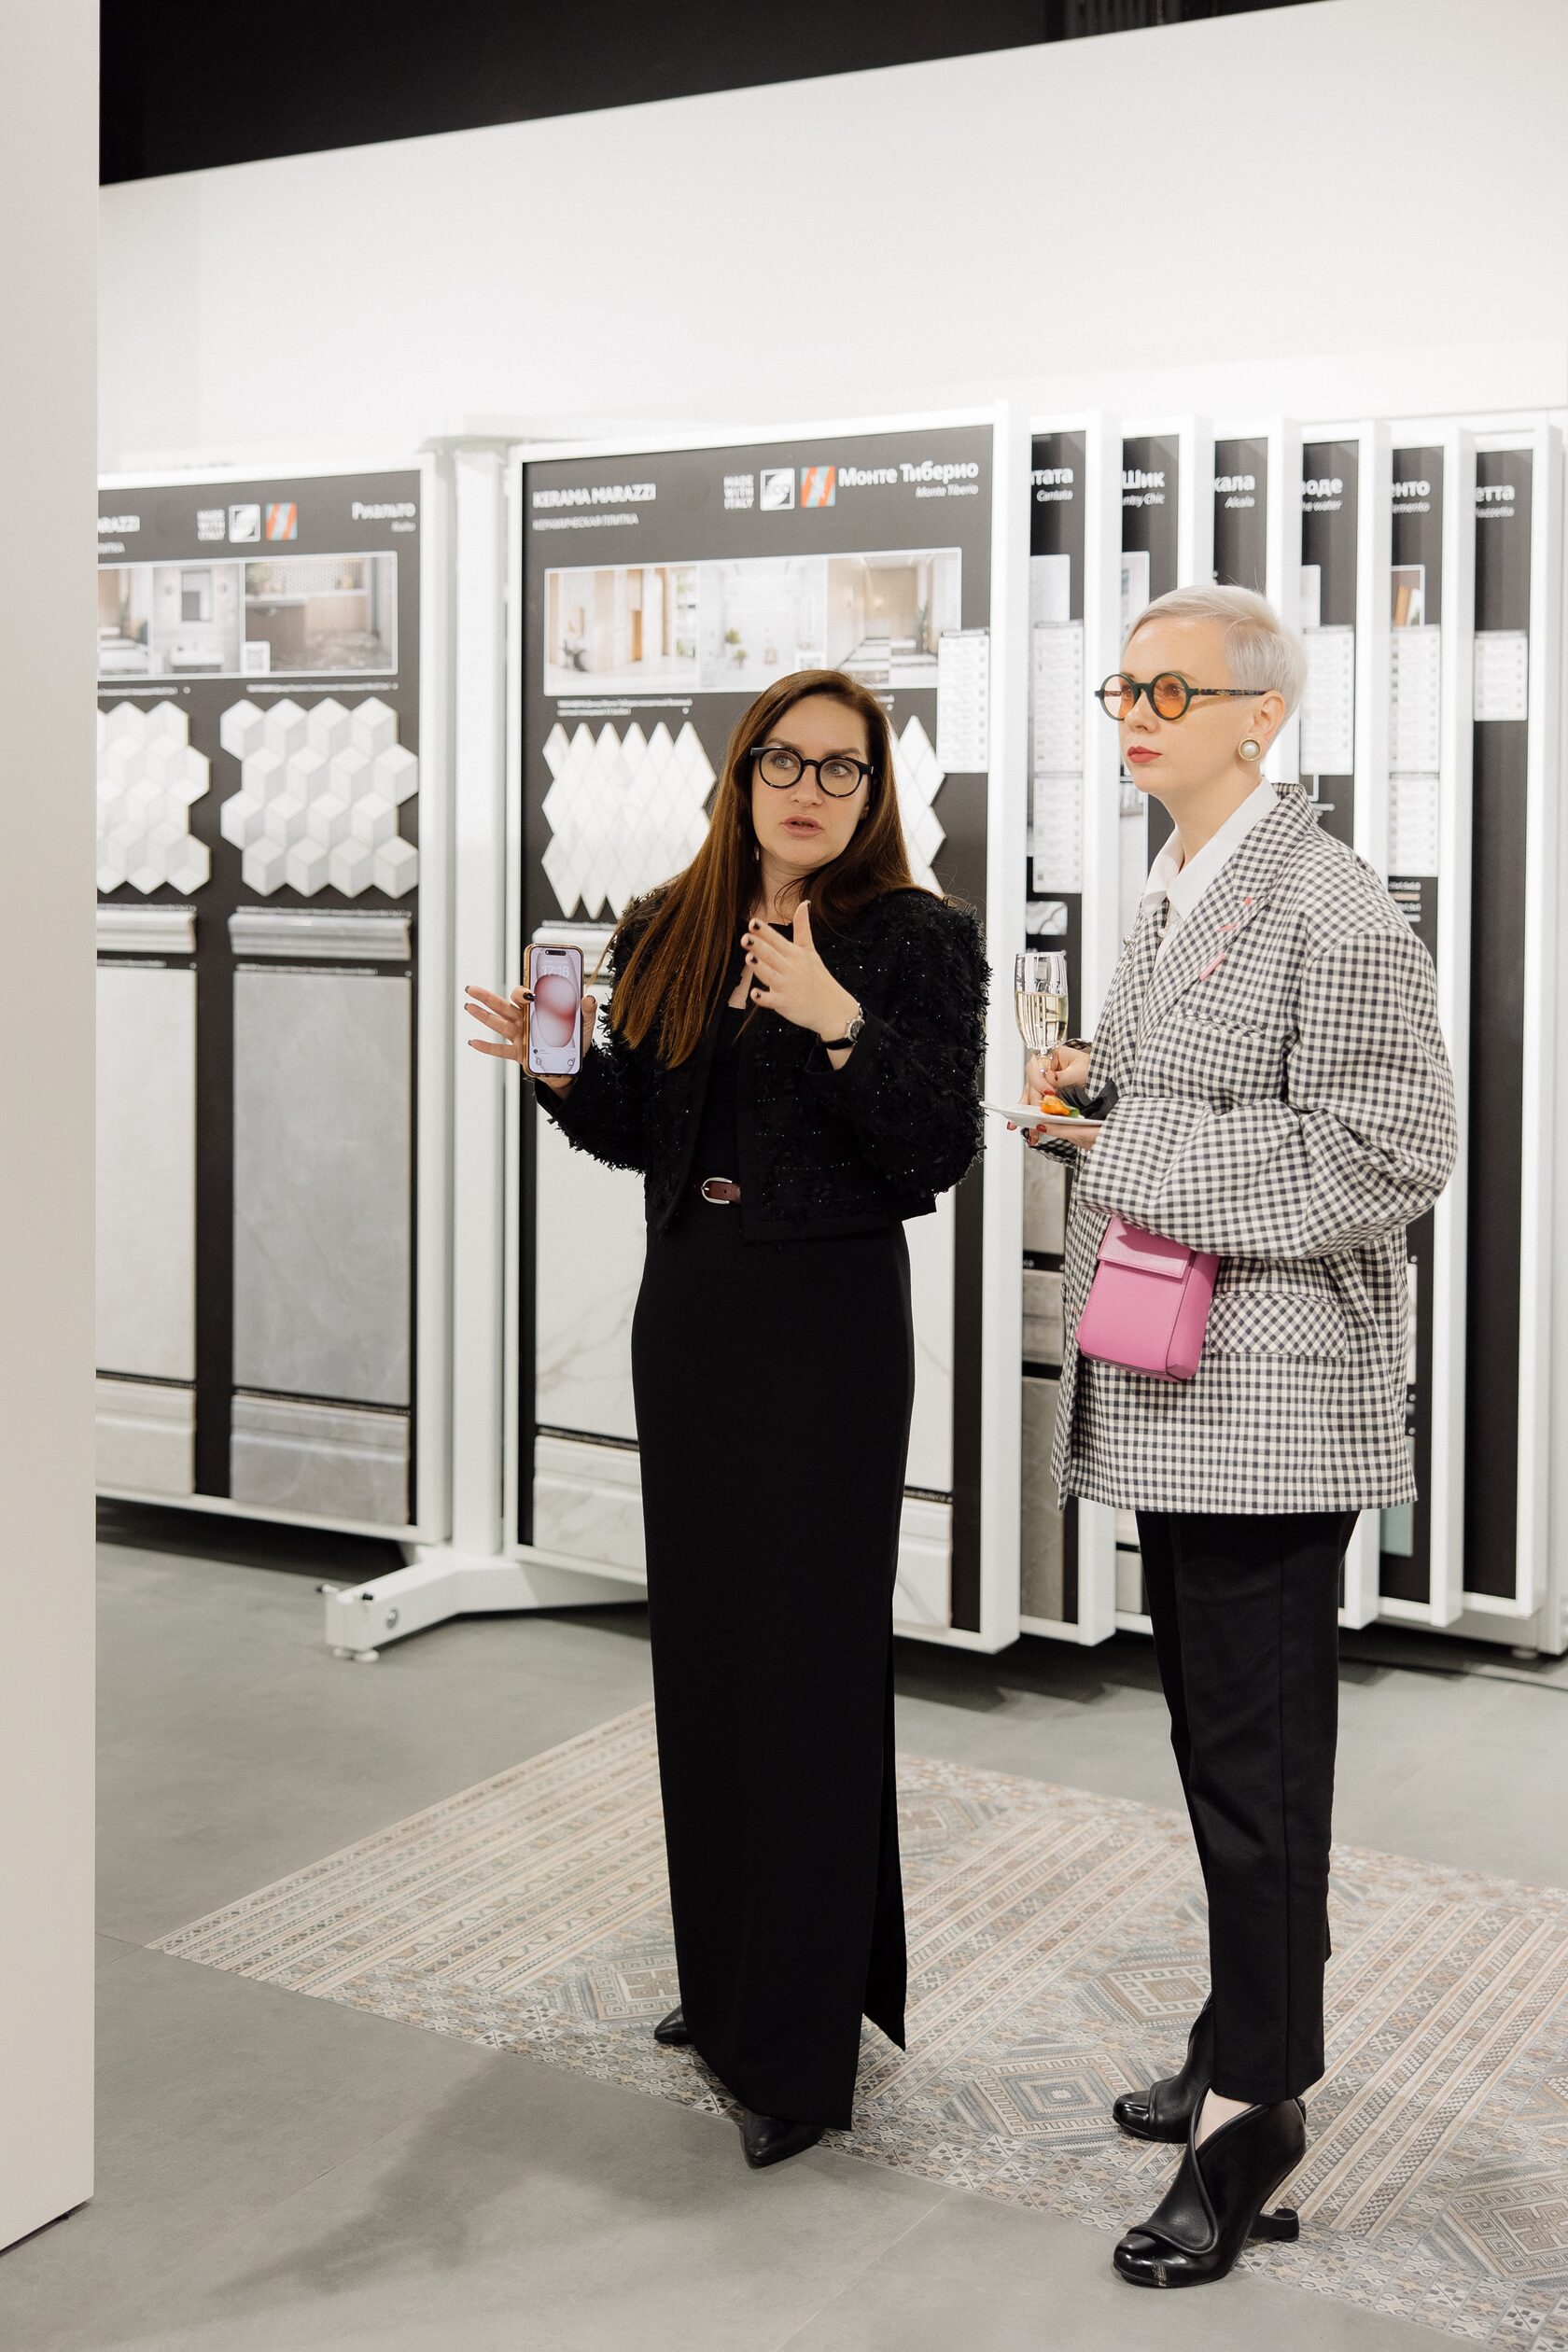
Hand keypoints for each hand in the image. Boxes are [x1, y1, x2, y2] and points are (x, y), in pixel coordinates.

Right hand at [464, 980, 596, 1093]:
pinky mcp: (520, 1054)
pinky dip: (488, 1047)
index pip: (524, 995)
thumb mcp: (584, 1023)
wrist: (572, 1065)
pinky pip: (501, 1050)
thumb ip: (586, 1010)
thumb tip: (588, 998)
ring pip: (498, 1024)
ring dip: (483, 1016)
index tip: (527, 994)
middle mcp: (524, 1020)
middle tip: (471, 989)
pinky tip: (474, 1042)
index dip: (522, 992)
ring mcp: (520, 1036)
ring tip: (468, 1007)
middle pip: (503, 1005)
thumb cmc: (574, 1040)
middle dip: (487, 996)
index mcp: (537, 1009)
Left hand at [742, 902, 858, 1042]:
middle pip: (772, 956)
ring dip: (760, 968)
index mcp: (795, 955)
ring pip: (770, 976)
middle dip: (759, 947)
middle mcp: (791, 969)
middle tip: (745, 937)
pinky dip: (764, 998)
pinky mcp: (785, 1004)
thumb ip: (802, 928)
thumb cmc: (818, 977)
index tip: (753, 923)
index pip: (777, 940)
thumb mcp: (811, 950)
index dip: (765, 932)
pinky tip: (754, 993)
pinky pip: (772, 1001)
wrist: (833, 1008)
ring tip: (749, 958)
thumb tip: (804, 903)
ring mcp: (788, 987)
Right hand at [1021, 1044, 1099, 1150]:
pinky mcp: (1044, 1096)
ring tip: (1025, 1124)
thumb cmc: (1090, 1068)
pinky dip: (1033, 1118)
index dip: (1040, 1081)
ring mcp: (1042, 1083)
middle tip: (1039, 1113)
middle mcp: (1043, 1070)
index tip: (1049, 1092)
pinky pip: (1035, 1106)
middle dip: (1033, 1101)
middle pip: (1031, 1085)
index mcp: (1050, 1057)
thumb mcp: (1080, 1070)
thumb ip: (1063, 1076)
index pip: (1036, 1068)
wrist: (1099, 1077)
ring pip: (1030, 1097)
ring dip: (1027, 1113)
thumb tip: (1050, 1079)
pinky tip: (1031, 1129)